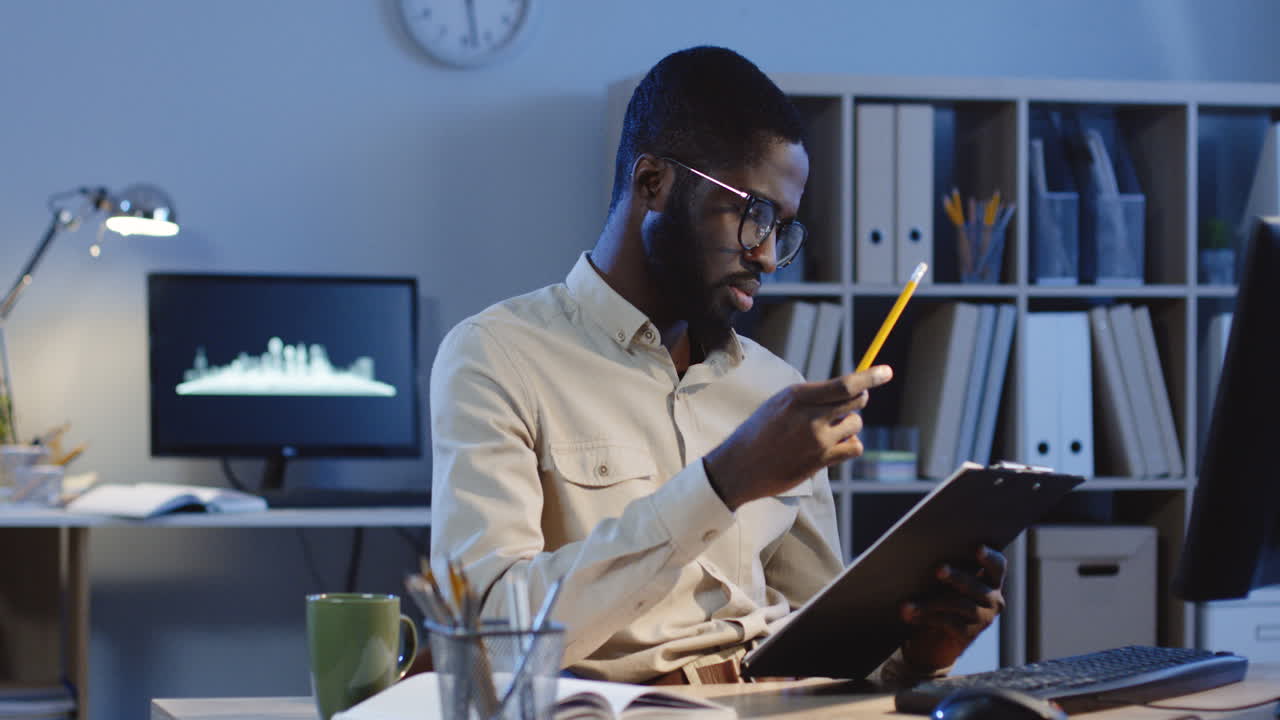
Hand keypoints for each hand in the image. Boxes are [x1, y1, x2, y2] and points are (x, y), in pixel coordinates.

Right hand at [703, 365, 892, 509]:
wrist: (740, 467)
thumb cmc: (759, 432)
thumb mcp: (779, 404)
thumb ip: (810, 398)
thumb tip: (846, 391)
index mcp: (797, 396)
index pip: (844, 384)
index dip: (869, 377)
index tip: (886, 372)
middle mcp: (810, 416)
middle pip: (855, 401)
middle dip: (858, 399)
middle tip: (848, 403)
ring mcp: (817, 440)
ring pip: (855, 424)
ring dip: (849, 424)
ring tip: (829, 429)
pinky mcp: (821, 461)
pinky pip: (854, 447)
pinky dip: (849, 445)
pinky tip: (834, 446)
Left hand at [900, 545, 1006, 672]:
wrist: (933, 642)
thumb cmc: (937, 599)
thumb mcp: (944, 583)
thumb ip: (945, 569)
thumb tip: (926, 557)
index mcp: (990, 580)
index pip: (997, 566)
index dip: (989, 557)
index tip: (978, 548)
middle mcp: (993, 599)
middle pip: (974, 585)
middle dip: (956, 576)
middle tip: (939, 569)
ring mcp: (984, 618)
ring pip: (957, 604)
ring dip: (929, 602)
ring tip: (906, 603)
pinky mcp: (970, 635)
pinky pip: (948, 622)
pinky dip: (926, 616)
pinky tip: (910, 615)